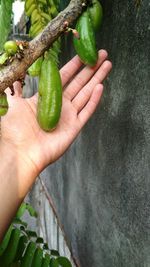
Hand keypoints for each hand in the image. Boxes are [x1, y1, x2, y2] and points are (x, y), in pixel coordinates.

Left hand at [1, 50, 111, 175]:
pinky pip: (87, 111)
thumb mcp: (13, 104)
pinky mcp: (75, 127)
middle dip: (90, 68)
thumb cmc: (15, 130)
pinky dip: (94, 100)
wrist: (21, 152)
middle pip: (79, 83)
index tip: (82, 54)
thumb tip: (14, 75)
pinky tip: (100, 87)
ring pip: (86, 93)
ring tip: (107, 64)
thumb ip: (15, 89)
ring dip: (97, 79)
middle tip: (102, 54)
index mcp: (47, 97)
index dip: (73, 65)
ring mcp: (69, 116)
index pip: (63, 77)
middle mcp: (60, 105)